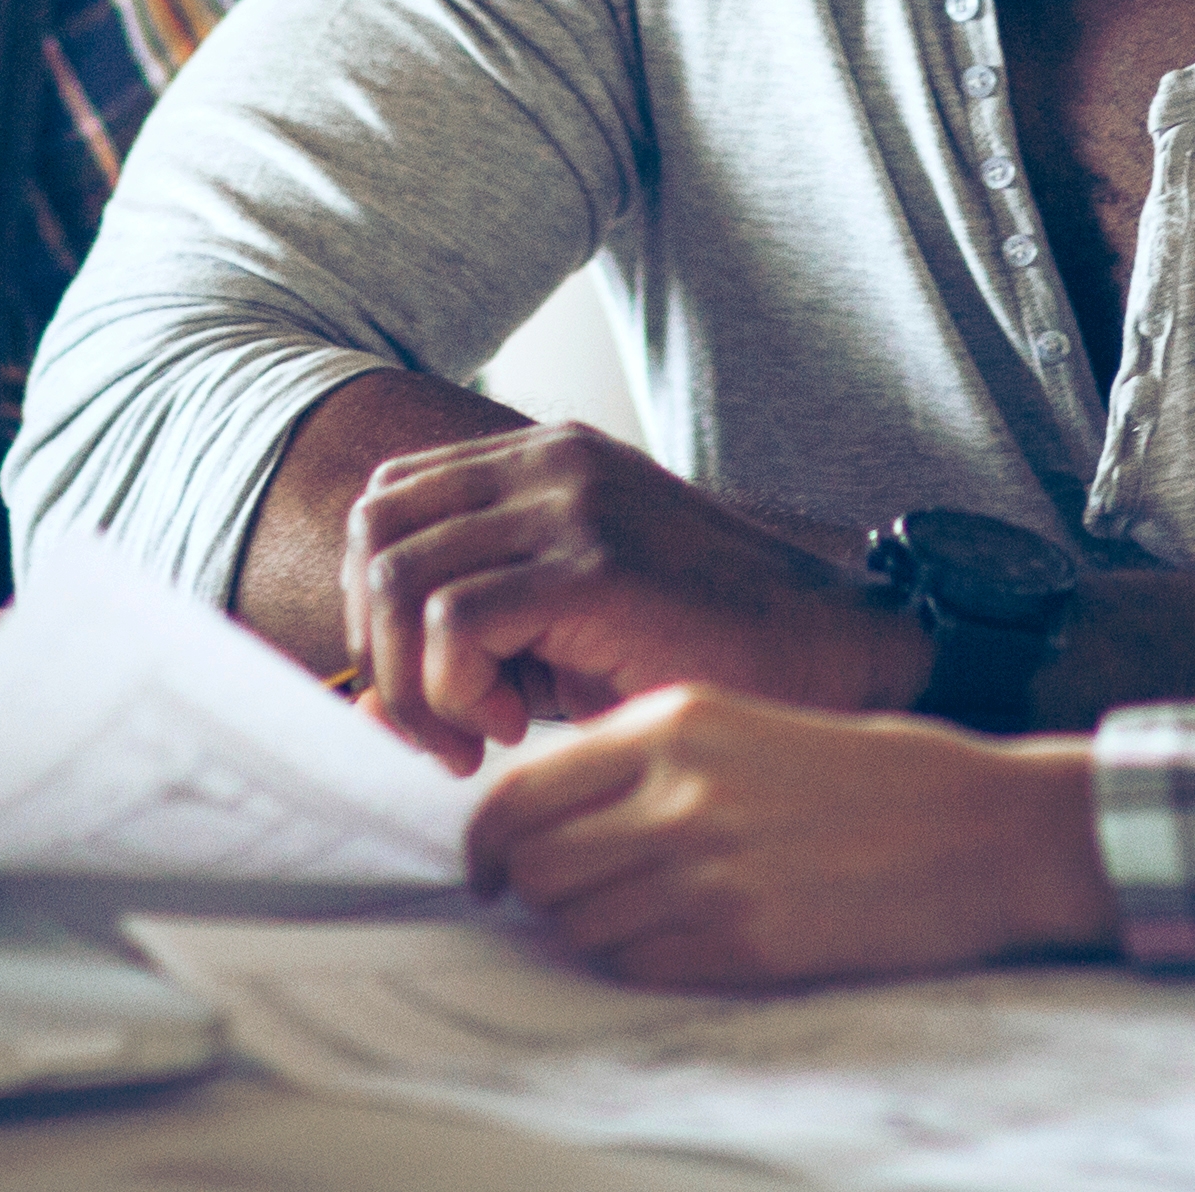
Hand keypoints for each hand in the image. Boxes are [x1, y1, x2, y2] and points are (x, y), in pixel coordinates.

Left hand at [338, 424, 926, 772]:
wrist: (832, 651)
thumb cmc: (707, 653)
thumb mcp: (568, 633)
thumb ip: (471, 648)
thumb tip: (362, 706)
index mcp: (546, 461)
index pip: (391, 504)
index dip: (376, 603)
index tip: (420, 688)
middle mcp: (552, 462)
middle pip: (377, 530)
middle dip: (379, 642)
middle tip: (440, 723)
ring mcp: (573, 504)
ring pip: (402, 575)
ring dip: (414, 679)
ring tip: (481, 732)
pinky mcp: (593, 564)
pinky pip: (455, 619)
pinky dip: (456, 690)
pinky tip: (515, 725)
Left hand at [469, 688, 1117, 986]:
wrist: (986, 830)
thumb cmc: (874, 775)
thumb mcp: (748, 723)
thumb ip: (649, 755)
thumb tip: (552, 813)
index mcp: (676, 721)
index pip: (525, 792)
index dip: (489, 841)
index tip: (486, 865)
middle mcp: (679, 792)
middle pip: (535, 865)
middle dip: (530, 890)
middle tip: (557, 897)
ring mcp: (708, 872)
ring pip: (576, 924)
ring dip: (585, 929)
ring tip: (637, 915)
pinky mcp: (742, 943)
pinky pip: (636, 966)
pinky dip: (638, 962)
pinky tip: (685, 939)